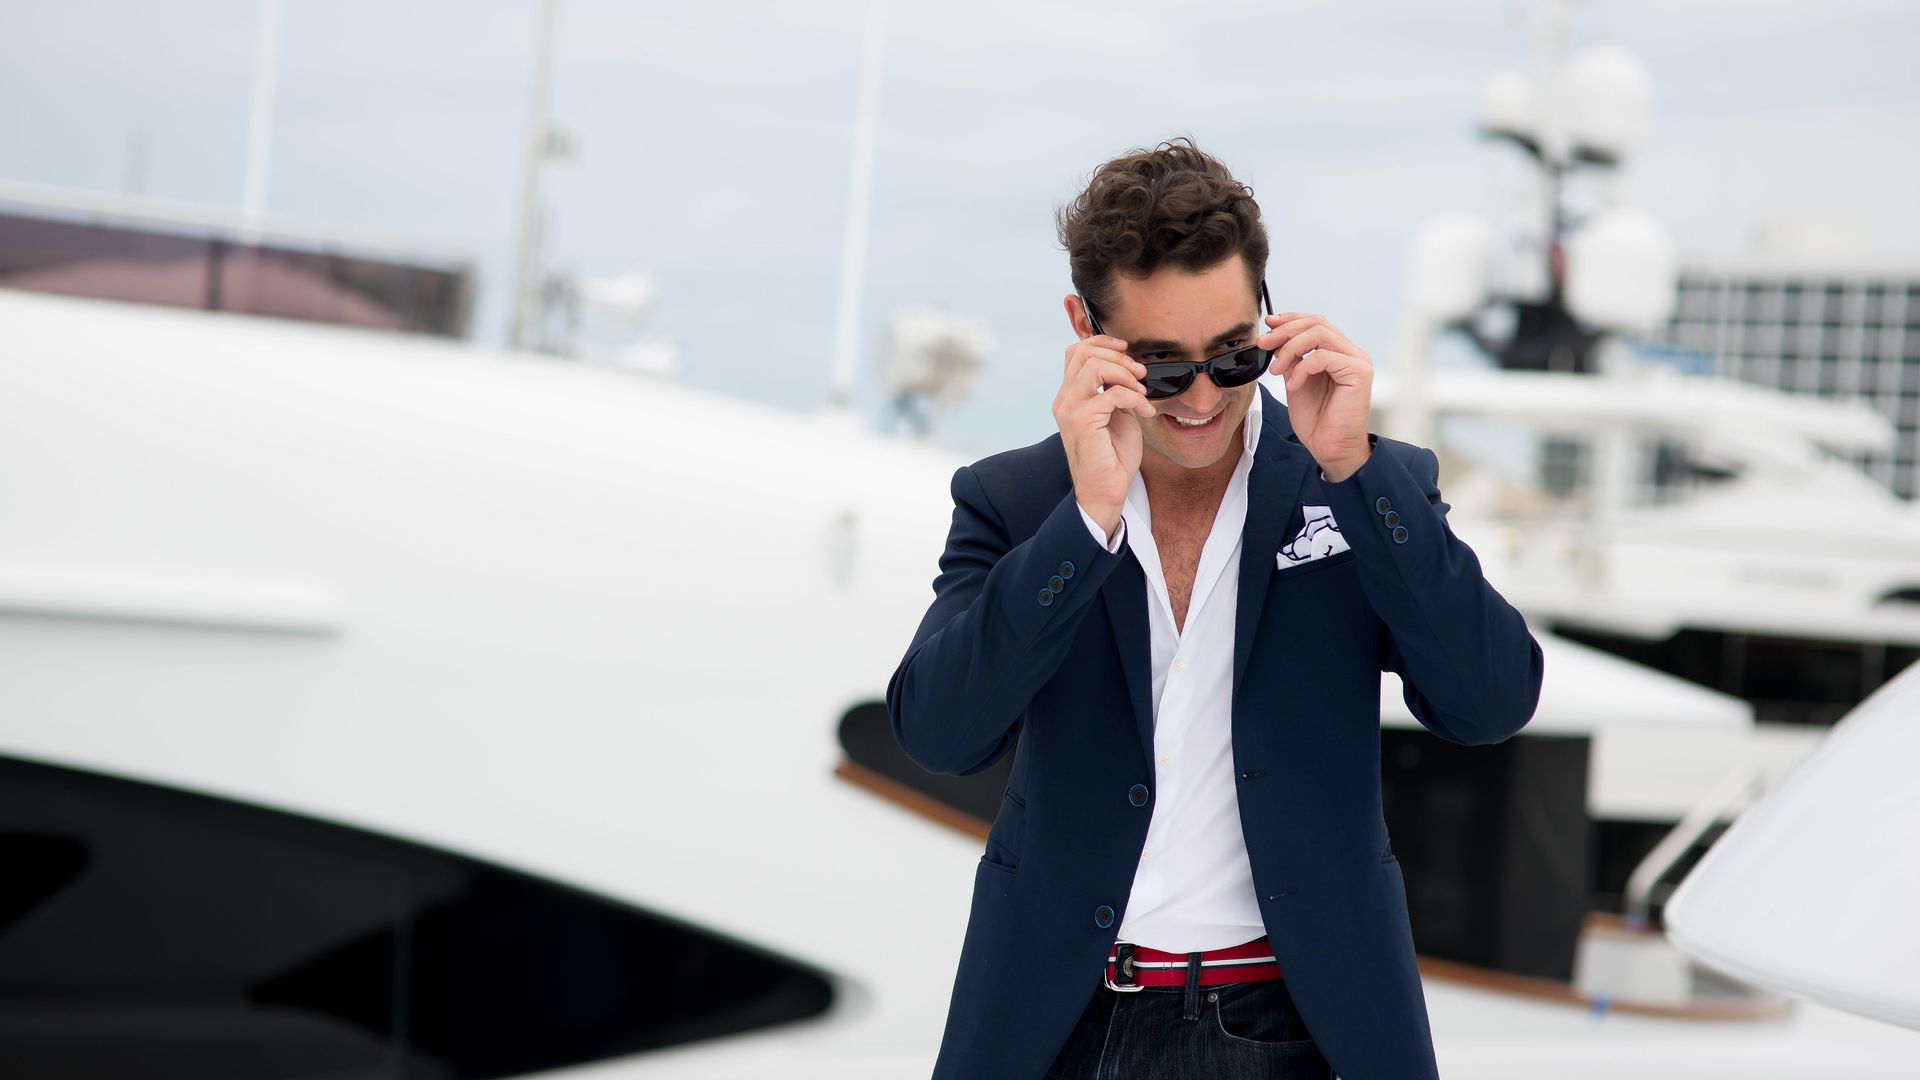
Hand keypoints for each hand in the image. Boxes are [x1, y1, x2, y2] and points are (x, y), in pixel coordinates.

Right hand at [1053, 333, 1154, 536]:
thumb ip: (1115, 389)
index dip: (1103, 343)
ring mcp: (1069, 409)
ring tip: (1141, 392)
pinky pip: (1111, 393)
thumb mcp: (1117, 413)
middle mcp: (1065, 400)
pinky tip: (1145, 413)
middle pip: (1083, 352)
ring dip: (1125, 374)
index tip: (1128, 351)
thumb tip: (1128, 368)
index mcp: (1070, 396)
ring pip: (1093, 366)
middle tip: (1140, 374)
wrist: (1106, 491)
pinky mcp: (1081, 421)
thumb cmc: (1113, 457)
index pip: (1076, 351)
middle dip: (1118, 356)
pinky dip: (1134, 398)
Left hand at [1259, 312, 1373, 480]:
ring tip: (1275, 370)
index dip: (1290, 319)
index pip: (1315, 322)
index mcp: (1338, 352)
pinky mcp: (1359, 372)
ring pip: (1320, 334)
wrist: (1330, 448)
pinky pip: (1324, 356)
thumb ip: (1291, 359)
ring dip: (1290, 348)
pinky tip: (1293, 386)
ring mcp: (1357, 361)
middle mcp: (1351, 352)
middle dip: (1285, 331)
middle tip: (1263, 344)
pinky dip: (1302, 368)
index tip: (1267, 324)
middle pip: (1317, 323)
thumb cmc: (1316, 421)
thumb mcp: (1295, 381)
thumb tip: (1274, 337)